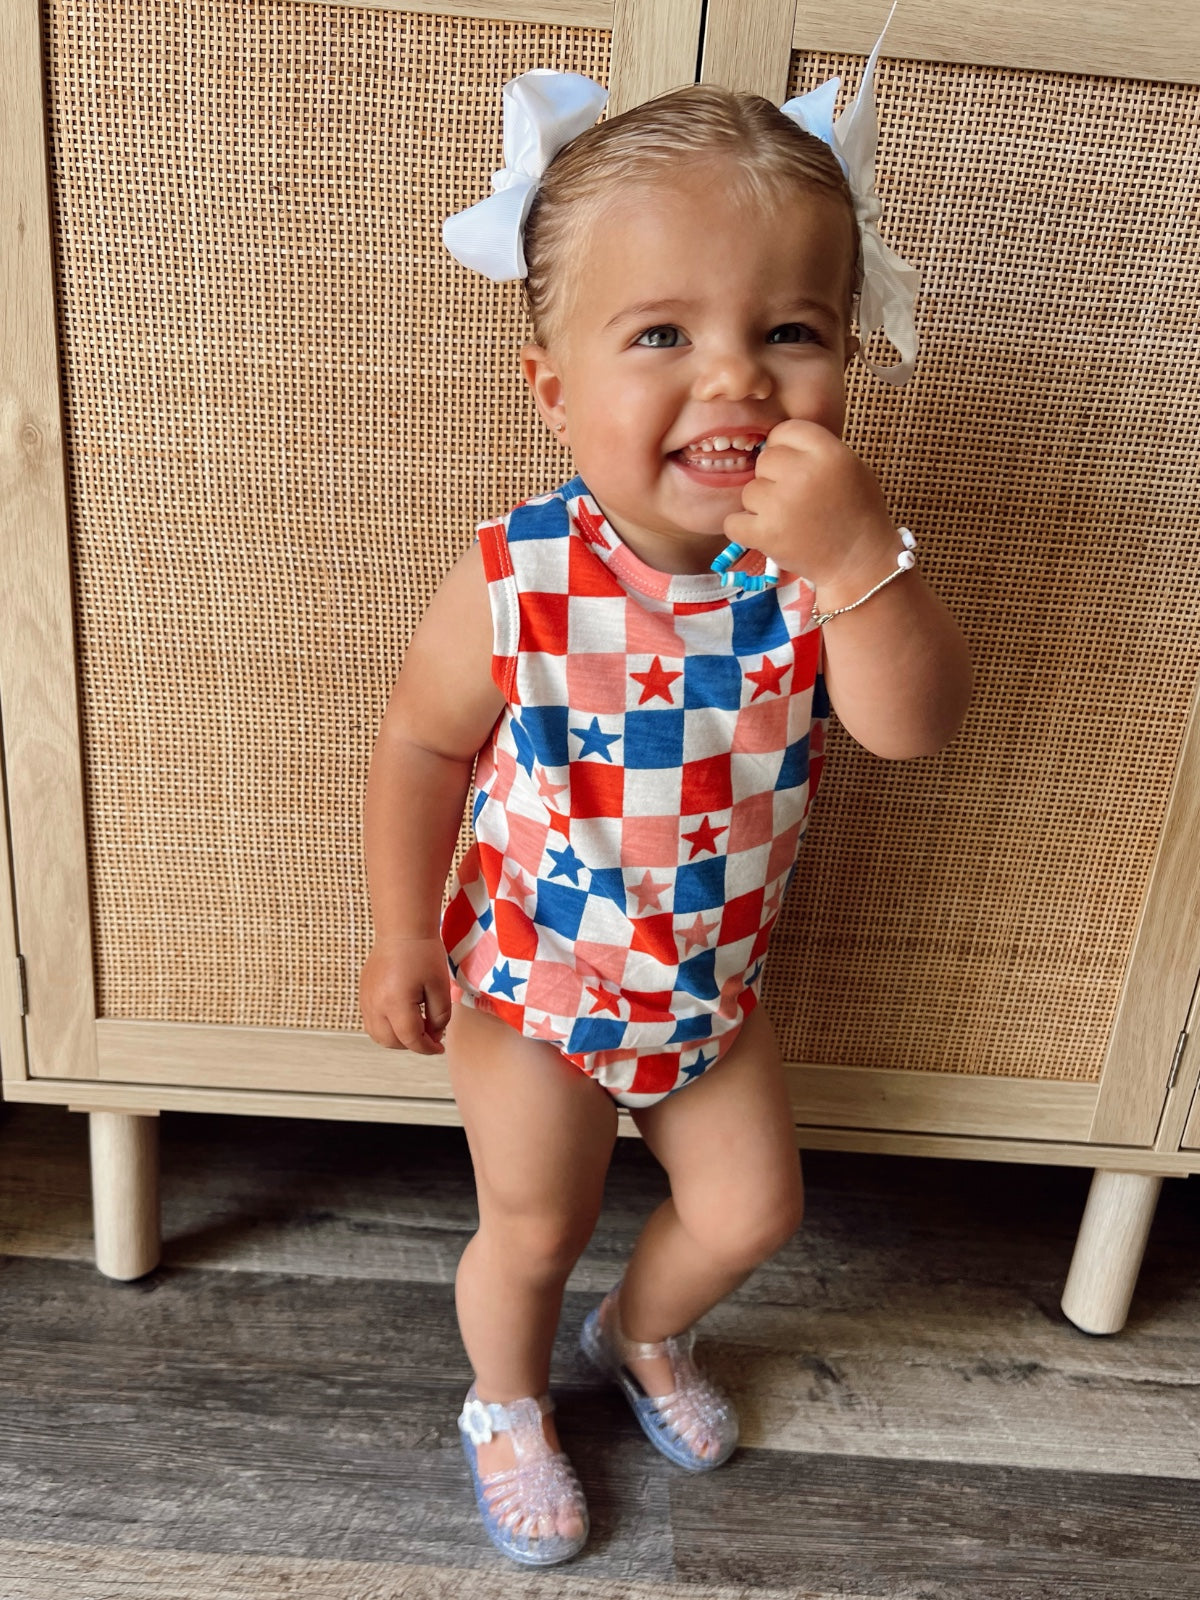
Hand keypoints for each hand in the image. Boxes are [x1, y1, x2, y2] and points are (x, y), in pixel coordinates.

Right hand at [359, 935, 451, 1054]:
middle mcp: (375, 1004)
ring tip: (416, 1028)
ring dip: (397, 1040)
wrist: (402, 930)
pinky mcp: (363, 994)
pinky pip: (371, 1022)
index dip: (427, 1048)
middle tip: (431, 1036)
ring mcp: (366, 1000)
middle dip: (413, 1045)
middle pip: (392, 1042)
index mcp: (395, 1002)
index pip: (411, 1039)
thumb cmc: (424, 954)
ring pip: (378, 1036)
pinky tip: (403, 1018)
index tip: (440, 1048)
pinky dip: (386, 1028)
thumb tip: (433, 1036)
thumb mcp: (441, 987)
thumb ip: (440, 1017)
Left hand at [723, 419, 897, 601]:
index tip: (796, 469)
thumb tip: (774, 442)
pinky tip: (766, 533)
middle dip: (774, 478)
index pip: (786, 430)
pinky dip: (745, 529)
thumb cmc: (856, 513)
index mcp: (828, 452)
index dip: (787, 450)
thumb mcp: (849, 466)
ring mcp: (782, 504)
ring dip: (762, 506)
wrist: (859, 562)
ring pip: (749, 491)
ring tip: (788, 520)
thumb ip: (815, 450)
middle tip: (795, 500)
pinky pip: (733, 521)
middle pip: (765, 460)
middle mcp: (804, 473)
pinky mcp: (765, 533)